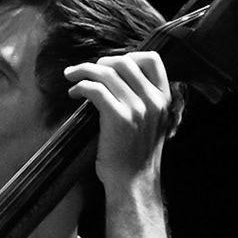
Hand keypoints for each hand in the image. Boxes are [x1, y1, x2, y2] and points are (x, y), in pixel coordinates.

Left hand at [63, 51, 173, 191]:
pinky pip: (95, 89)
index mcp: (164, 99)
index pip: (151, 59)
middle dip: (101, 63)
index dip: (128, 56)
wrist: (133, 182)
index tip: (111, 65)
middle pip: (124, 62)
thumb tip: (118, 79)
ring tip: (73, 78)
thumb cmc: (136, 155)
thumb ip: (144, 101)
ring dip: (84, 71)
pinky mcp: (118, 117)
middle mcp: (153, 100)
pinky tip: (74, 93)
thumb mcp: (151, 123)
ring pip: (106, 73)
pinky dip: (80, 85)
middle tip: (87, 71)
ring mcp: (137, 108)